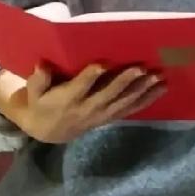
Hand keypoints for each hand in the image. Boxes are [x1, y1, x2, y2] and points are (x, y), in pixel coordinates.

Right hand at [11, 61, 166, 144]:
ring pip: (124, 103)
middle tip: (141, 67)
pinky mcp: (111, 117)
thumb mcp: (32, 92)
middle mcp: (87, 108)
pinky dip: (147, 100)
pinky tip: (161, 89)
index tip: (102, 64)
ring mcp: (102, 115)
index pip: (80, 87)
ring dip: (142, 90)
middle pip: (108, 94)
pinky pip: (131, 109)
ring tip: (158, 77)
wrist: (49, 131)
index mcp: (68, 99)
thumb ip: (38, 79)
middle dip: (125, 81)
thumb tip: (41, 65)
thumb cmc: (41, 103)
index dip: (90, 77)